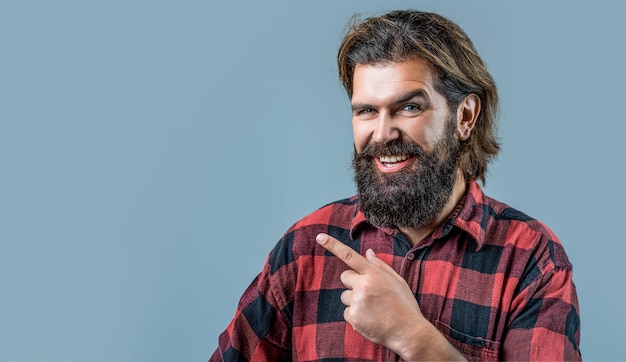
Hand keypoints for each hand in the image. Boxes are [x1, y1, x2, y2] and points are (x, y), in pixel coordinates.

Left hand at [315, 233, 423, 354]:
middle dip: (353, 283)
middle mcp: (364, 285)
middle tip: (370, 294)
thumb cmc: (405, 305)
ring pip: (345, 296)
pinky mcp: (353, 317)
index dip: (333, 245)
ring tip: (373, 310)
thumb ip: (381, 266)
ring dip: (354, 301)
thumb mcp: (398, 281)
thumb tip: (368, 252)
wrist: (408, 333)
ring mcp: (357, 301)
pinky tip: (370, 320)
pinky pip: (346, 312)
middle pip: (345, 277)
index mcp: (375, 274)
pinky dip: (355, 316)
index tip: (320, 237)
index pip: (350, 256)